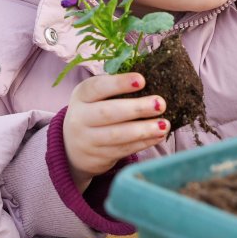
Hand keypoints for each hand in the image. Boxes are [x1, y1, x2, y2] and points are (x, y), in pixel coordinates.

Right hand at [63, 72, 166, 189]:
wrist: (72, 147)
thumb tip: (152, 81)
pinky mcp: (98, 157)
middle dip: (137, 108)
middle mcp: (80, 118)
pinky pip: (123, 149)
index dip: (119, 83)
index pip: (98, 87)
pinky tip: (158, 136)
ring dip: (144, 130)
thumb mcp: (94, 97)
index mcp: (81, 96)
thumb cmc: (93, 113)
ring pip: (118, 135)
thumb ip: (114, 89)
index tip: (142, 80)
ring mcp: (87, 140)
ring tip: (164, 124)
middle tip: (160, 104)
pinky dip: (143, 143)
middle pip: (108, 113)